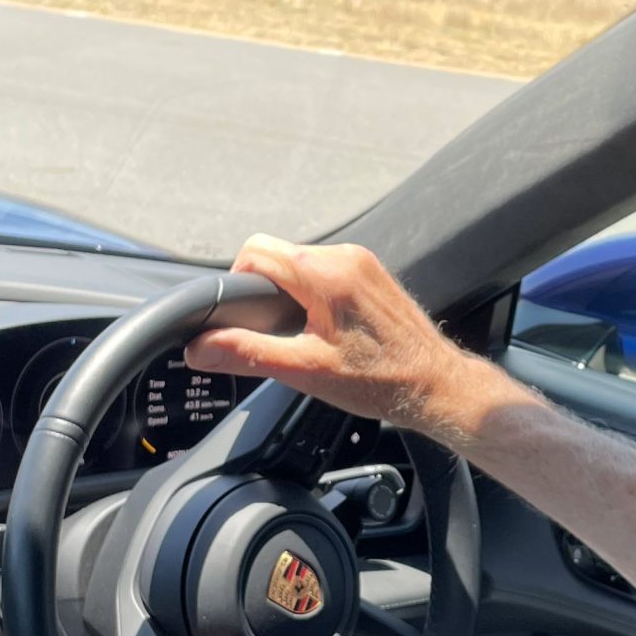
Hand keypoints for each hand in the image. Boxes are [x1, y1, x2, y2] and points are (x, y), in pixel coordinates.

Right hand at [182, 236, 500, 441]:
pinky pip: (325, 270)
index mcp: (325, 274)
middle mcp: (344, 256)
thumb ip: (247, 353)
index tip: (243, 316)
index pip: (255, 251)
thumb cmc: (380, 381)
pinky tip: (326, 328)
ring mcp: (361, 261)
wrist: (435, 385)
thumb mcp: (305, 371)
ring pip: (300, 262)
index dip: (237, 282)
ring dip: (290, 292)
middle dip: (264, 291)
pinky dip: (314, 293)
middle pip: (277, 254)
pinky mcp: (371, 271)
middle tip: (274, 333)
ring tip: (302, 334)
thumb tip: (200, 347)